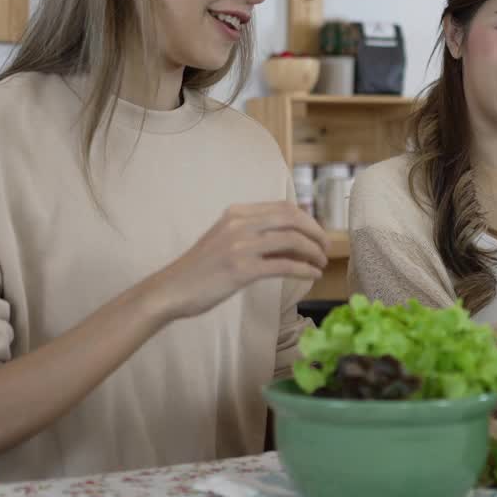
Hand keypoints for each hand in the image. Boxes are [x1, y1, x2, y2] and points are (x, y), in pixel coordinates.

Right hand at [149, 202, 327, 320]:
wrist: (171, 290)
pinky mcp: (241, 270)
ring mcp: (240, 246)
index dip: (307, 219)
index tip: (317, 233)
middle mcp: (239, 224)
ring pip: (292, 240)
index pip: (283, 207)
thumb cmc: (199, 270)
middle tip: (326, 248)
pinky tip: (311, 276)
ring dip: (313, 252)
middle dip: (316, 233)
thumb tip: (291, 241)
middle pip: (292, 219)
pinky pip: (283, 266)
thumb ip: (252, 234)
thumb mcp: (224, 240)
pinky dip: (303, 269)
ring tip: (320, 263)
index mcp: (236, 213)